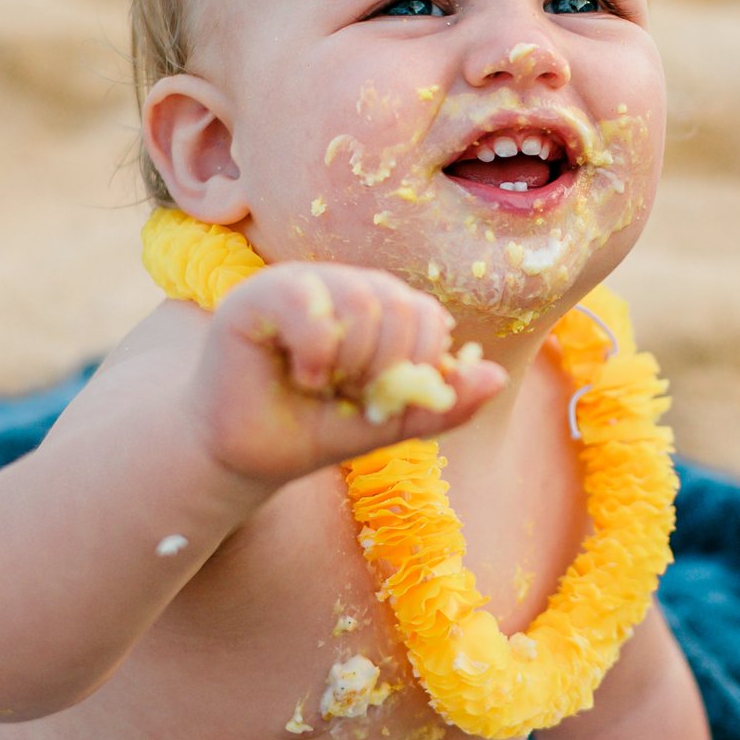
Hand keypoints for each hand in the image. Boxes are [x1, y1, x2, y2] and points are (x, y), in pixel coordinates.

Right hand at [190, 263, 510, 485]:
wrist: (241, 455)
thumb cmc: (309, 429)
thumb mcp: (387, 424)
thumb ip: (440, 404)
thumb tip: (497, 377)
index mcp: (374, 306)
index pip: (426, 313)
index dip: (420, 361)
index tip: (383, 397)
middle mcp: (339, 284)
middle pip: (400, 303)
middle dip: (387, 365)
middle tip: (352, 394)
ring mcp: (297, 283)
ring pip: (363, 299)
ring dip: (353, 361)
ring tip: (324, 385)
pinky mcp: (256, 295)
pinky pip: (309, 302)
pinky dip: (318, 351)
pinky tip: (303, 377)